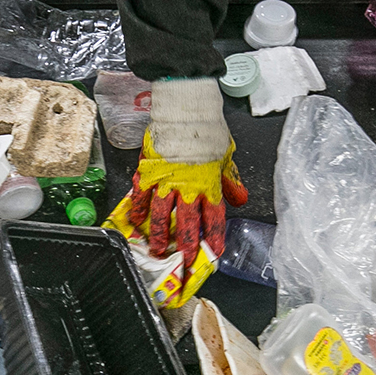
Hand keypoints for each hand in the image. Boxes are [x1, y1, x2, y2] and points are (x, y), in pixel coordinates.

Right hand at [105, 78, 247, 279]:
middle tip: (184, 263)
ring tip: (158, 250)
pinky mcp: (148, 173)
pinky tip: (135, 221)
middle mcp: (188, 188)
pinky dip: (137, 210)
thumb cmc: (207, 130)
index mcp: (209, 184)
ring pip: (162, 216)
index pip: (214, 218)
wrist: (185, 111)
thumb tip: (240, 199)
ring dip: (160, 235)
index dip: (215, 237)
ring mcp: (166, 182)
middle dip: (187, 247)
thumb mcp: (227, 156)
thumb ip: (231, 181)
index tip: (214, 251)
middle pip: (188, 224)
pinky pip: (141, 196)